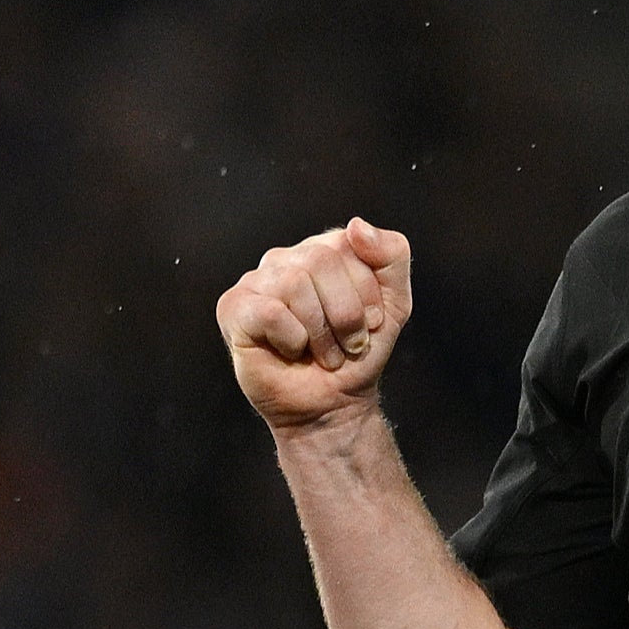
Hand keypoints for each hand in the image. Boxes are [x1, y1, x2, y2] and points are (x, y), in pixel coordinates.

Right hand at [217, 217, 411, 432]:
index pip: (352, 246)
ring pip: (295, 285)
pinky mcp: (233, 308)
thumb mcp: (394, 304)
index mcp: (322, 251)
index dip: (369, 293)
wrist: (334, 402)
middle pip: (322, 260)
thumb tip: (357, 225)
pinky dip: (293, 340)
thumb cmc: (358, 353)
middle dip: (347, 313)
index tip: (371, 323)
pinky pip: (271, 312)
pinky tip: (290, 350)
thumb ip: (391, 257)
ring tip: (322, 352)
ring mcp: (255, 282)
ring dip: (322, 333)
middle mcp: (285, 259)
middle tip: (348, 343)